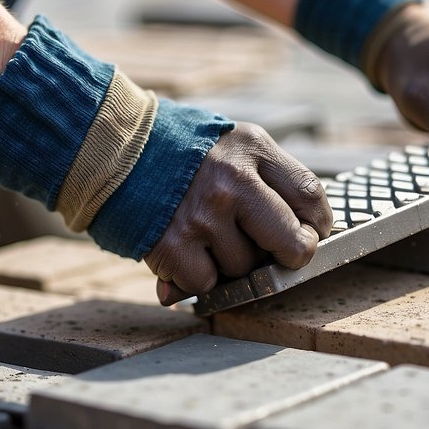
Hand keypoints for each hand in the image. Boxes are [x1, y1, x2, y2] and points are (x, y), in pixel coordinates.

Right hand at [145, 124, 331, 304]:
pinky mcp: (173, 246)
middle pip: (292, 244)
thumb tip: (310, 235)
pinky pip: (207, 283)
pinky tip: (185, 251)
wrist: (113, 148)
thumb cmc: (183, 151)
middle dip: (290, 256)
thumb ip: (271, 180)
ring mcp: (203, 216)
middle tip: (276, 255)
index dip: (316, 225)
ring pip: (246, 269)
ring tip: (209, 236)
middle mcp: (233, 182)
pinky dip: (198, 276)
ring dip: (233, 263)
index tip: (306, 233)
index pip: (311, 196)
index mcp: (253, 149)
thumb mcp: (234, 144)